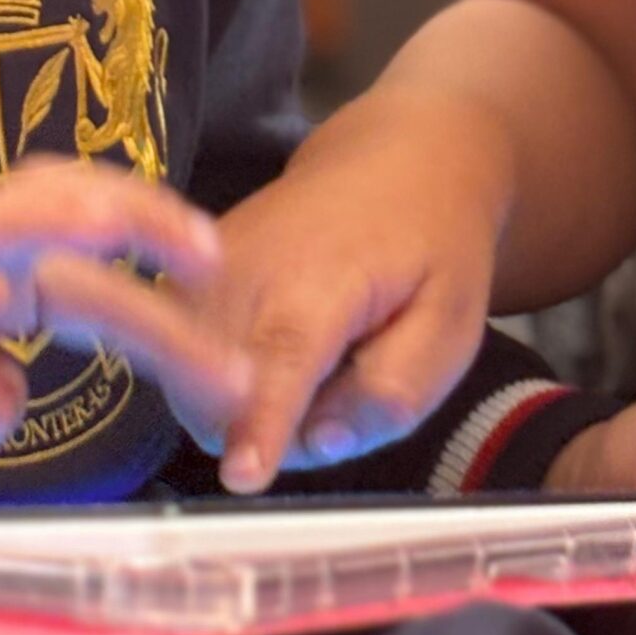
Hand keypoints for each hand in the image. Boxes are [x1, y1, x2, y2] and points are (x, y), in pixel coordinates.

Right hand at [170, 87, 514, 492]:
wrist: (390, 160)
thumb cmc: (430, 245)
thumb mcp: (452, 323)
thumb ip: (396, 390)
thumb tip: (323, 441)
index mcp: (321, 280)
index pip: (283, 360)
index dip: (260, 423)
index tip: (243, 474)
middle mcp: (244, 271)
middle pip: (223, 400)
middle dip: (272, 432)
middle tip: (342, 388)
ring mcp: (202, 273)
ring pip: (194, 392)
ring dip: (245, 409)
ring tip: (315, 363)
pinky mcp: (183, 278)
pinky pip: (186, 366)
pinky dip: (223, 381)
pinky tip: (274, 349)